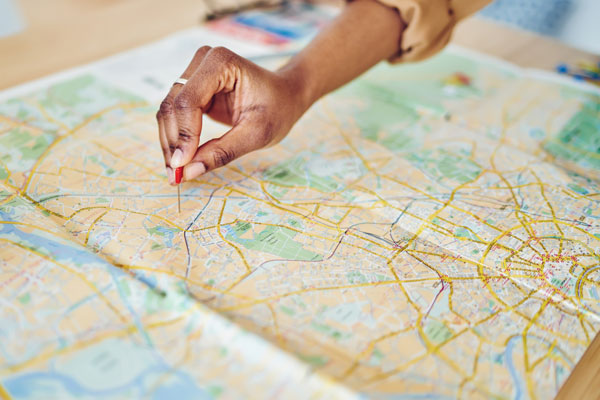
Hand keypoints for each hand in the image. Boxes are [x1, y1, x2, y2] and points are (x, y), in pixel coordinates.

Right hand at [157, 46, 307, 184]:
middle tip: (175, 175)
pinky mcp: (192, 89)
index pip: (189, 101)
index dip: (184, 134)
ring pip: (168, 111)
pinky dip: (176, 139)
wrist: (285, 96)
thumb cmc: (277, 109)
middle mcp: (202, 62)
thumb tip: (188, 171)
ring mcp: (194, 74)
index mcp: (221, 63)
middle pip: (173, 105)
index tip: (183, 165)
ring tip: (176, 173)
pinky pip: (175, 115)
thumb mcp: (256, 134)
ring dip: (170, 143)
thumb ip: (223, 151)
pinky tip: (180, 161)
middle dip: (173, 143)